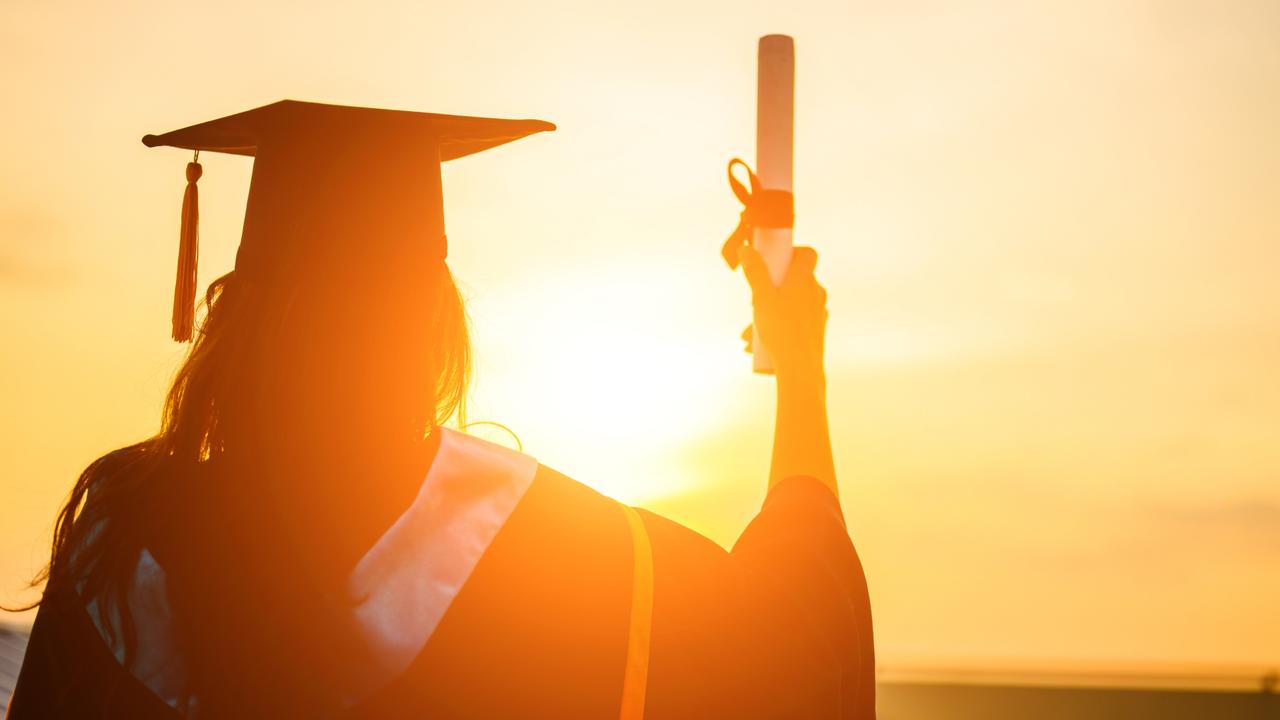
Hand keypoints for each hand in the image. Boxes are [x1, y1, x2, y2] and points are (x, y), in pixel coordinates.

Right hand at [740, 245, 827, 379]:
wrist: (800, 367)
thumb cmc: (781, 330)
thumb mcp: (761, 297)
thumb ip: (754, 272)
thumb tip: (746, 249)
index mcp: (805, 279)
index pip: (808, 253)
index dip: (793, 252)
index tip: (775, 260)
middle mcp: (816, 292)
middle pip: (794, 279)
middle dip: (771, 288)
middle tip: (754, 301)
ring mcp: (818, 311)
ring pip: (792, 303)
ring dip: (770, 311)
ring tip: (748, 333)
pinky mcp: (816, 329)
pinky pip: (796, 320)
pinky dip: (780, 325)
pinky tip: (759, 344)